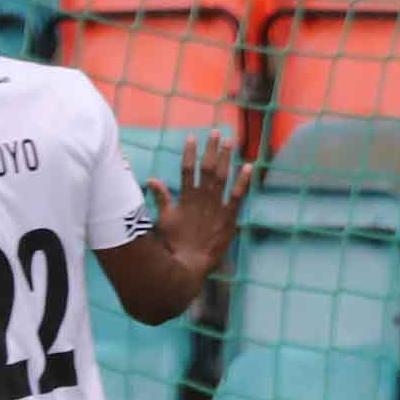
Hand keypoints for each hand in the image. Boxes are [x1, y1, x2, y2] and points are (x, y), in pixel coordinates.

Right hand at [150, 132, 247, 276]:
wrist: (187, 266)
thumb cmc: (173, 244)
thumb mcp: (164, 219)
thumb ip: (161, 197)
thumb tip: (151, 179)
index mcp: (185, 199)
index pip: (186, 169)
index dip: (189, 152)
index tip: (191, 137)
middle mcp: (201, 200)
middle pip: (206, 168)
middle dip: (211, 149)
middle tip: (217, 132)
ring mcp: (215, 208)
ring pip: (221, 177)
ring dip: (226, 158)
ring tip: (230, 141)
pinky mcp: (229, 219)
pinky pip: (237, 197)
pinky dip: (243, 181)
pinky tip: (248, 167)